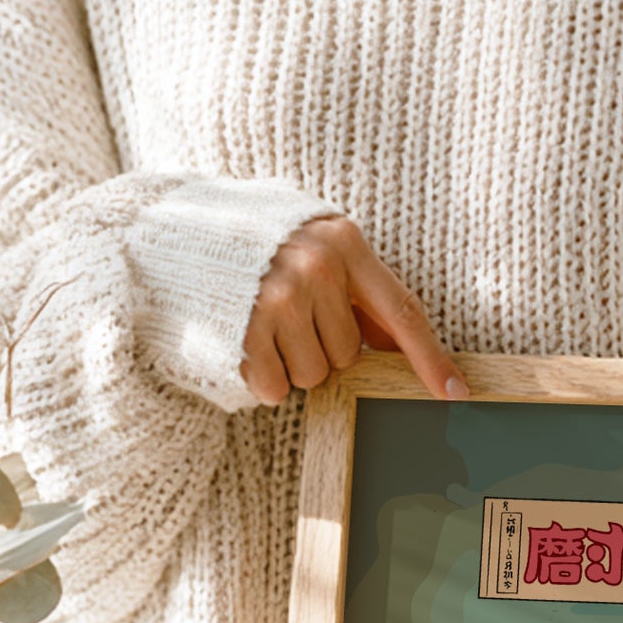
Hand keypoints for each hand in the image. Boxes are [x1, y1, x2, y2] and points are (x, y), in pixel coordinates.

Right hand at [241, 216, 467, 405]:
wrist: (166, 229)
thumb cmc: (250, 241)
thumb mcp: (310, 244)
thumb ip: (354, 288)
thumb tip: (396, 342)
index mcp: (344, 242)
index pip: (402, 311)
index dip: (431, 358)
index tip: (456, 393)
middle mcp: (317, 268)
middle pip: (349, 354)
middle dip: (322, 348)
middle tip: (286, 317)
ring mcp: (280, 299)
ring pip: (315, 376)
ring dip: (291, 365)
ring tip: (260, 326)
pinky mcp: (245, 330)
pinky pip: (276, 388)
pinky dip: (262, 379)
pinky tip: (243, 343)